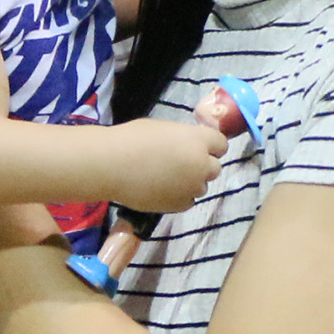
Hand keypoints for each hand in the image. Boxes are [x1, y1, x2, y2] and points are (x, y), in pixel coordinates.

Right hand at [106, 118, 227, 212]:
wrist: (112, 165)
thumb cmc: (132, 139)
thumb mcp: (164, 129)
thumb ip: (183, 138)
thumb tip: (188, 146)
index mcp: (198, 140)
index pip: (221, 144)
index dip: (210, 146)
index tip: (199, 148)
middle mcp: (201, 164)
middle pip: (215, 168)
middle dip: (202, 166)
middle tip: (182, 164)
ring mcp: (192, 187)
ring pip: (202, 186)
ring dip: (191, 182)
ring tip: (168, 178)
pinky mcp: (180, 204)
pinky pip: (188, 200)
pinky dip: (180, 196)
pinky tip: (162, 189)